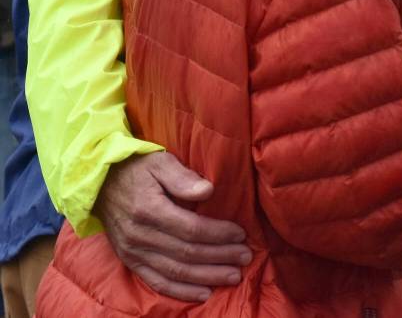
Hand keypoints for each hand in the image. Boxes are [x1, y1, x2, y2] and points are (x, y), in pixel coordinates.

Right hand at [96, 152, 251, 301]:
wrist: (100, 185)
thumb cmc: (137, 169)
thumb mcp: (160, 162)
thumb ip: (183, 177)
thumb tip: (208, 190)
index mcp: (150, 210)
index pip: (192, 229)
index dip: (218, 234)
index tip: (241, 233)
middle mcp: (141, 236)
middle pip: (187, 253)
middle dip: (220, 257)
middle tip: (246, 257)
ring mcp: (134, 253)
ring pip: (176, 272)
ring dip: (207, 277)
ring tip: (233, 276)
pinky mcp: (131, 262)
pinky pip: (157, 282)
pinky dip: (181, 291)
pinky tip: (204, 293)